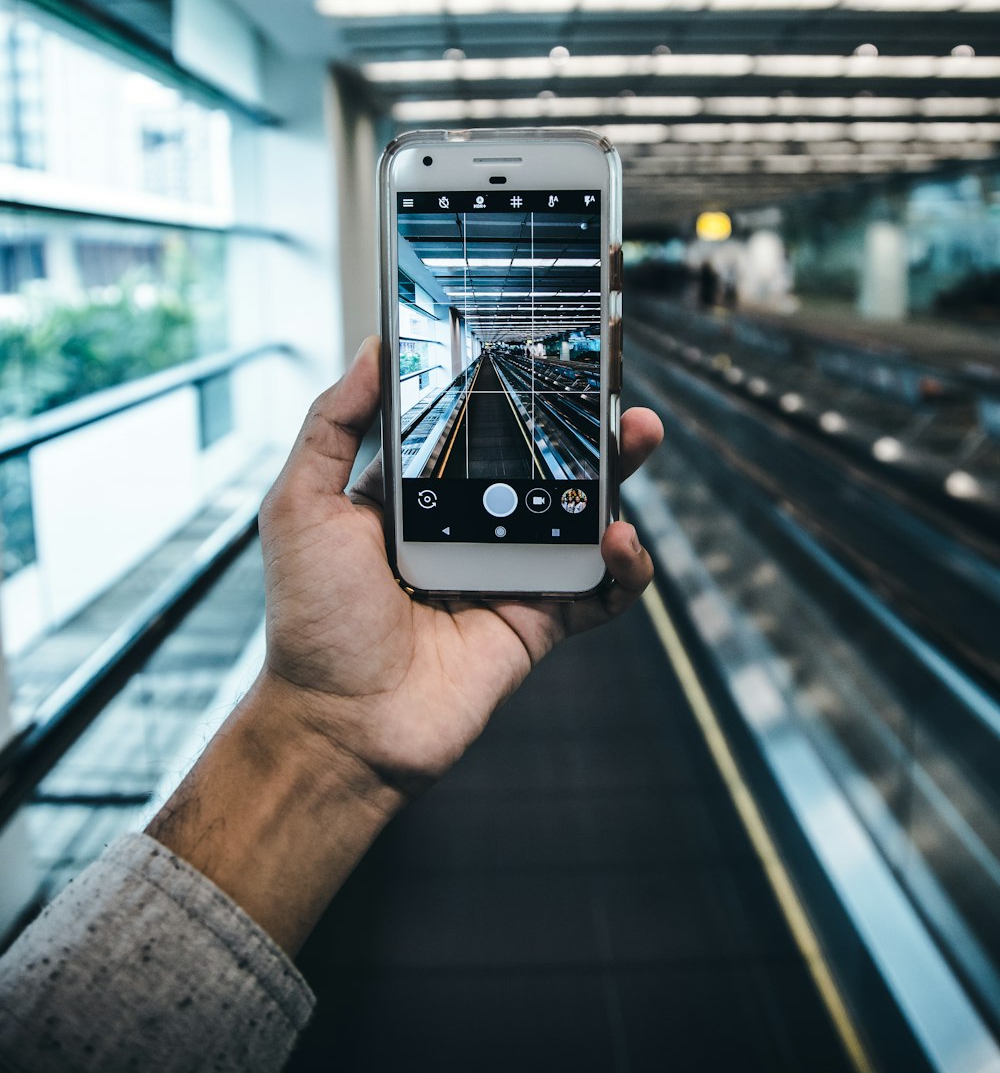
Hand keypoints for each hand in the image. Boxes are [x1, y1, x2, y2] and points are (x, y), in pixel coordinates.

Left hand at [149, 338, 661, 954]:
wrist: (341, 725)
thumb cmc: (310, 619)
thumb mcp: (301, 505)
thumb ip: (332, 425)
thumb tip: (372, 348)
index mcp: (418, 493)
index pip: (477, 426)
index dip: (514, 390)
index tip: (545, 350)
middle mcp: (468, 526)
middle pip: (542, 462)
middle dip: (586, 425)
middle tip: (615, 391)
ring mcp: (510, 572)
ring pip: (581, 513)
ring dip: (619, 476)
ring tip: (638, 440)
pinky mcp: (539, 621)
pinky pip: (600, 589)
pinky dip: (625, 567)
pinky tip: (620, 542)